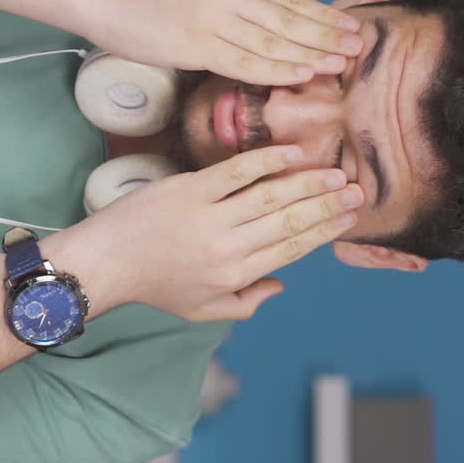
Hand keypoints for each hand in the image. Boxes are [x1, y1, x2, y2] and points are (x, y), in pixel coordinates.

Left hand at [69, 146, 364, 322]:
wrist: (107, 261)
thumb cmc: (155, 285)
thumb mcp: (203, 309)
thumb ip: (247, 302)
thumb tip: (283, 285)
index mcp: (236, 275)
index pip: (292, 248)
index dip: (325, 231)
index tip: (350, 217)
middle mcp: (229, 246)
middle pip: (290, 220)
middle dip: (328, 205)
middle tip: (356, 190)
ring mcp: (209, 215)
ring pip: (271, 195)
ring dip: (308, 182)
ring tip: (335, 172)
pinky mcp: (190, 189)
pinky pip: (237, 170)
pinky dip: (268, 160)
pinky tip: (293, 153)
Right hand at [86, 0, 364, 85]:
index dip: (322, 15)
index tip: (349, 27)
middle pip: (288, 18)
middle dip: (325, 35)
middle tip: (354, 49)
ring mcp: (214, 17)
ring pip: (272, 41)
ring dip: (308, 54)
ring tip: (336, 64)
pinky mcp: (197, 44)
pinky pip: (246, 61)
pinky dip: (276, 69)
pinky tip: (299, 75)